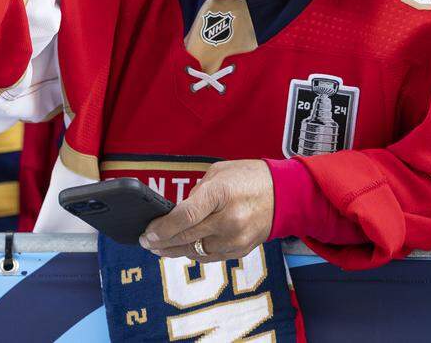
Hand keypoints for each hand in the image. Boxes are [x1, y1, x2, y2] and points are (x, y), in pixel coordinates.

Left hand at [140, 160, 272, 262]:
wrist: (285, 194)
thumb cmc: (249, 178)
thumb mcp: (219, 173)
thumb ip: (197, 194)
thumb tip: (176, 213)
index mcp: (220, 193)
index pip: (184, 216)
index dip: (162, 228)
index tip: (147, 233)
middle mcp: (228, 219)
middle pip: (186, 237)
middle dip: (161, 241)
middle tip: (146, 242)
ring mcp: (236, 238)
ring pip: (195, 252)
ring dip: (174, 251)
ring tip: (159, 248)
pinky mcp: (240, 250)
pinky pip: (209, 257)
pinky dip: (193, 253)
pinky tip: (182, 249)